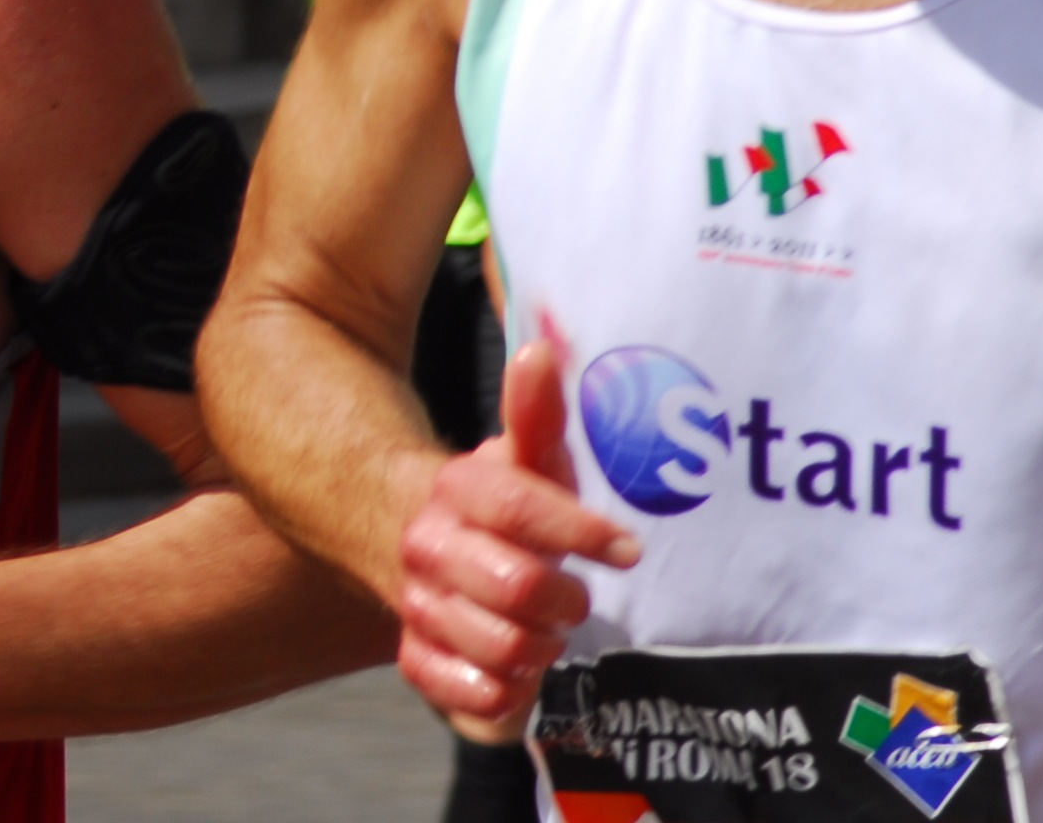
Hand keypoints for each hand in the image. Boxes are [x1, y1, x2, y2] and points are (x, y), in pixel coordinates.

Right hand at [395, 336, 639, 738]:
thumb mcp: (526, 457)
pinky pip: (468, 694)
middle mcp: (427, 546)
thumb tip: (541, 348)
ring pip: (500, 647)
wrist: (419, 548)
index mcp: (457, 489)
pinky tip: (517, 671)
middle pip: (514, 588)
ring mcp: (417, 605)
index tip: (626, 548)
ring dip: (540, 648)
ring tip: (546, 633)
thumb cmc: (502, 506)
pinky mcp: (417, 660)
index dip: (579, 532)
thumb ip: (538, 410)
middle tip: (577, 600)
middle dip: (564, 601)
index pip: (519, 507)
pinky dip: (504, 692)